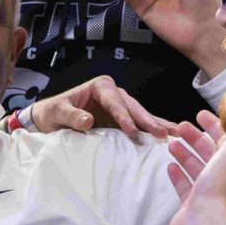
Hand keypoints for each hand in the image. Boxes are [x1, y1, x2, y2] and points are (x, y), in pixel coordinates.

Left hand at [29, 75, 176, 139]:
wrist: (49, 120)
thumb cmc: (52, 113)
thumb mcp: (56, 113)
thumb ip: (71, 116)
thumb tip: (87, 121)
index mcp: (100, 86)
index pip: (115, 101)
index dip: (124, 117)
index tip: (132, 131)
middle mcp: (113, 94)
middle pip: (133, 107)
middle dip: (148, 121)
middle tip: (163, 134)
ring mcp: (120, 107)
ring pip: (141, 115)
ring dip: (157, 125)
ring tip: (176, 134)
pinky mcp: (121, 121)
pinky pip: (139, 125)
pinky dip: (153, 130)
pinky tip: (169, 138)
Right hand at [167, 100, 225, 224]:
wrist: (207, 224)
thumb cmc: (221, 185)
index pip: (225, 138)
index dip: (214, 125)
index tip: (199, 114)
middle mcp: (221, 176)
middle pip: (207, 151)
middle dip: (195, 137)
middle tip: (179, 127)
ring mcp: (205, 191)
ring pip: (194, 166)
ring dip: (184, 153)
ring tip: (171, 143)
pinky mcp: (190, 204)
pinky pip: (183, 185)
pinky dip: (177, 174)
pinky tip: (169, 166)